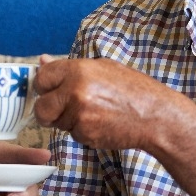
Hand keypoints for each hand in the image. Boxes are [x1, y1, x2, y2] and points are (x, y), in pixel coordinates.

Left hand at [33, 55, 188, 150]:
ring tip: (93, 113)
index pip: (42, 77)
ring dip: (68, 121)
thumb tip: (42, 61)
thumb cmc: (133, 90)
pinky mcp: (85, 133)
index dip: (44, 86)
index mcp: (79, 70)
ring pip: (57, 123)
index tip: (50, 91)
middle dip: (48, 111)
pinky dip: (82, 132)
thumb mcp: (103, 68)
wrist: (154, 116)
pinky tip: (100, 123)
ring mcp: (79, 114)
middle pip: (41, 107)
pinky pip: (72, 134)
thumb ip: (70, 67)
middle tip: (62, 110)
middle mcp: (75, 91)